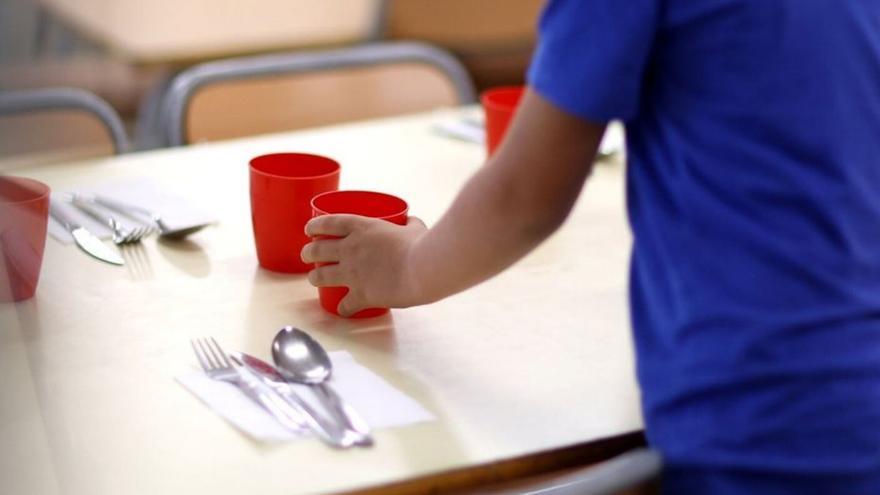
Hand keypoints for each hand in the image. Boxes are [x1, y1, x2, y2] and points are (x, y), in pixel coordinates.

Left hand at [301, 214, 427, 316]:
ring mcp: (352, 273)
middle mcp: (350, 248)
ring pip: (320, 276)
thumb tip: (411, 221)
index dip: (314, 226)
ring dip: (314, 278)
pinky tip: (343, 310)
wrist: (423, 268)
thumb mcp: (414, 228)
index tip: (309, 230)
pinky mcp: (361, 294)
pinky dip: (342, 308)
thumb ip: (409, 224)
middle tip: (307, 255)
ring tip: (314, 280)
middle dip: (308, 253)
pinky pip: (344, 305)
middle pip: (316, 250)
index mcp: (361, 228)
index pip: (328, 223)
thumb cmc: (421, 245)